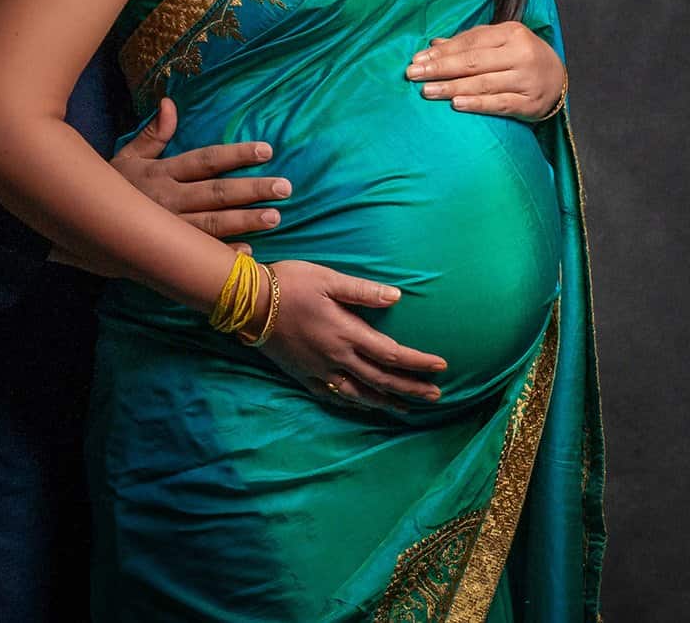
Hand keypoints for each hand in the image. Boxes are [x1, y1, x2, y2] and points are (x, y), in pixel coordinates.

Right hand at [112, 97, 287, 239]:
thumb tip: (170, 103)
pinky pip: (198, 254)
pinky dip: (222, 254)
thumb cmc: (111, 188)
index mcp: (161, 173)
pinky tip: (247, 252)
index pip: (205, 160)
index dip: (235, 155)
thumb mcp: (127, 157)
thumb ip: (153, 134)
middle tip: (284, 187)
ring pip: (212, 225)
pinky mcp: (166, 252)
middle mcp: (167, 200)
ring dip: (244, 221)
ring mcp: (168, 229)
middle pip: (216, 193)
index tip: (266, 151)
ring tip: (275, 217)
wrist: (82, 226)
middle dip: (251, 190)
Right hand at [255, 260, 446, 411]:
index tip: (441, 367)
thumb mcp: (328, 279)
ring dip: (386, 402)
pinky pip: (335, 397)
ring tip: (406, 409)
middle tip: (435, 396)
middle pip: (381, 380)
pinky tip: (364, 406)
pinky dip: (355, 404)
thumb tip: (397, 297)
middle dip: (410, 388)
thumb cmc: (289, 284)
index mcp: (346, 333)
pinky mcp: (304, 376)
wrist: (249, 303)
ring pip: (360, 394)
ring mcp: (320, 371)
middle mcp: (336, 358)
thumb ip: (363, 292)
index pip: (391, 354)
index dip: (418, 362)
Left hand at [406, 21, 563, 118]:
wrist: (558, 79)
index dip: (442, 52)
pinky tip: (456, 105)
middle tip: (413, 74)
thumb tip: (433, 44)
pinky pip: (500, 104)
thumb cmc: (520, 57)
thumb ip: (469, 42)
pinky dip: (477, 104)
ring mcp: (527, 79)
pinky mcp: (531, 103)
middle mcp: (521, 53)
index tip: (417, 60)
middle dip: (440, 68)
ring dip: (452, 87)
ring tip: (427, 91)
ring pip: (484, 83)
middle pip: (473, 62)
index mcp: (512, 33)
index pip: (470, 41)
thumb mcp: (500, 43)